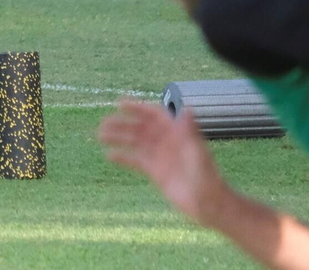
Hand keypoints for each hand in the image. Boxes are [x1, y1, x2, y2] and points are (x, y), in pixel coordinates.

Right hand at [99, 100, 229, 226]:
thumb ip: (190, 132)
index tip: (120, 104)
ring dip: (118, 137)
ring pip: (135, 142)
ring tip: (100, 135)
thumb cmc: (207, 177)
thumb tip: (187, 108)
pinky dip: (122, 157)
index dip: (138, 108)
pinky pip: (135, 160)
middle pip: (141, 127)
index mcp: (177, 133)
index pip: (155, 115)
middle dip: (122, 123)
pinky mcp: (155, 171)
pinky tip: (108, 155)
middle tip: (103, 123)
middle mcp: (166, 141)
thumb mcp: (198, 153)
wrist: (208, 204)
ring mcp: (160, 156)